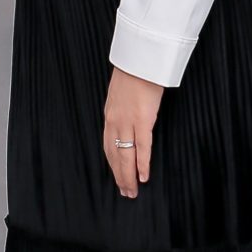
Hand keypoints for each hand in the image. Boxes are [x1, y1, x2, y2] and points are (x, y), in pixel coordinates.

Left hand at [103, 67, 163, 198]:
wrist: (140, 59)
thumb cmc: (135, 71)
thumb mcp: (122, 92)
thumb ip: (123, 106)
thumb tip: (129, 115)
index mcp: (110, 115)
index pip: (108, 146)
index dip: (112, 164)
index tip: (117, 176)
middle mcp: (115, 121)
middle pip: (115, 155)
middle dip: (119, 175)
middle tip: (124, 192)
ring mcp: (128, 122)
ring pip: (125, 156)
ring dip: (128, 176)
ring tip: (132, 191)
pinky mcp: (143, 120)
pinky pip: (142, 148)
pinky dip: (142, 164)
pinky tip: (143, 176)